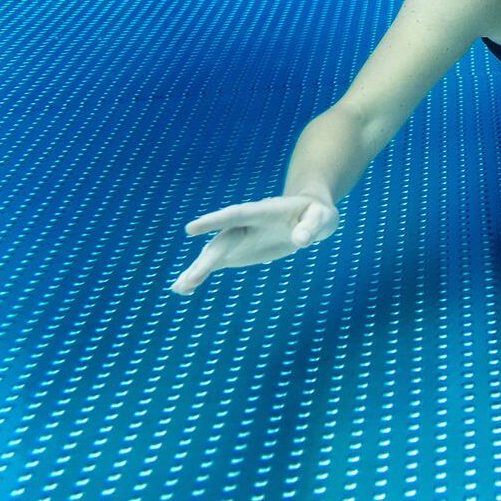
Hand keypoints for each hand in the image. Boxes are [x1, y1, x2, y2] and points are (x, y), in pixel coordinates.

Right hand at [172, 194, 340, 293]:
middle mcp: (246, 224)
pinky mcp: (241, 251)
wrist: (309, 214)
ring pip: (214, 253)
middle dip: (204, 261)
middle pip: (221, 241)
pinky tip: (185, 288)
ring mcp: (241, 238)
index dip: (214, 221)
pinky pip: (218, 262)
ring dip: (197, 270)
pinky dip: (202, 274)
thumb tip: (301, 241)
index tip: (190, 229)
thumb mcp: (322, 218)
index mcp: (263, 211)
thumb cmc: (317, 213)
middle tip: (187, 281)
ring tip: (178, 289)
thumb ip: (312, 227)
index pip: (236, 214)